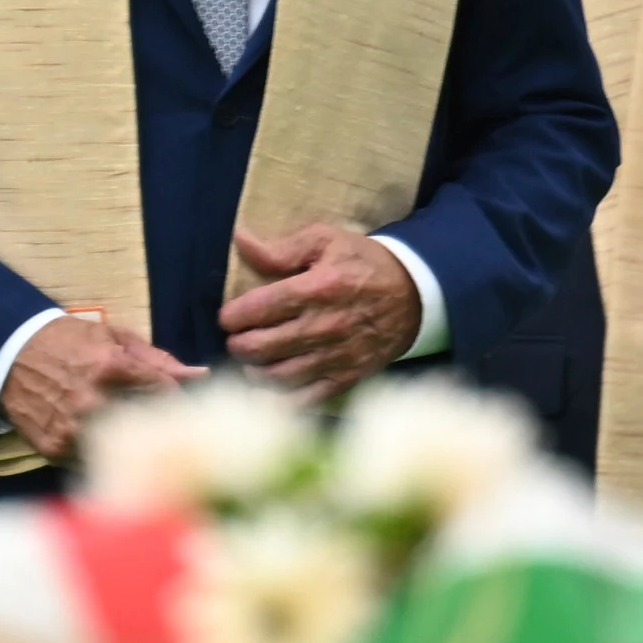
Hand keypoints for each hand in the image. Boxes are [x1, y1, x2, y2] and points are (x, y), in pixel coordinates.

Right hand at [0, 314, 196, 462]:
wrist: (7, 354)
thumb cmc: (66, 341)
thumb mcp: (111, 337)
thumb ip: (157, 358)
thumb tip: (201, 375)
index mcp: (111, 367)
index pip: (164, 393)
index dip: (171, 396)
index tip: (170, 398)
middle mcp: (92, 400)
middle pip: (145, 424)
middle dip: (153, 422)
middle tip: (151, 418)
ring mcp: (72, 428)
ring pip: (120, 448)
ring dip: (125, 440)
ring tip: (122, 429)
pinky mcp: (54, 448)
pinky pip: (90, 459)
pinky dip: (97, 450)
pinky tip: (93, 435)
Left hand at [218, 222, 420, 399]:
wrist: (413, 296)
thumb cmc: (363, 264)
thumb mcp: (326, 241)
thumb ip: (281, 248)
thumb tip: (239, 241)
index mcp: (317, 288)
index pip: (258, 308)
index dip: (233, 316)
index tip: (228, 317)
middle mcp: (324, 326)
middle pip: (261, 347)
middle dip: (238, 344)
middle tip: (237, 339)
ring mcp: (335, 357)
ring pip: (277, 377)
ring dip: (254, 371)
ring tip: (252, 360)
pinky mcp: (346, 379)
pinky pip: (303, 400)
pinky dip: (279, 400)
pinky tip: (269, 389)